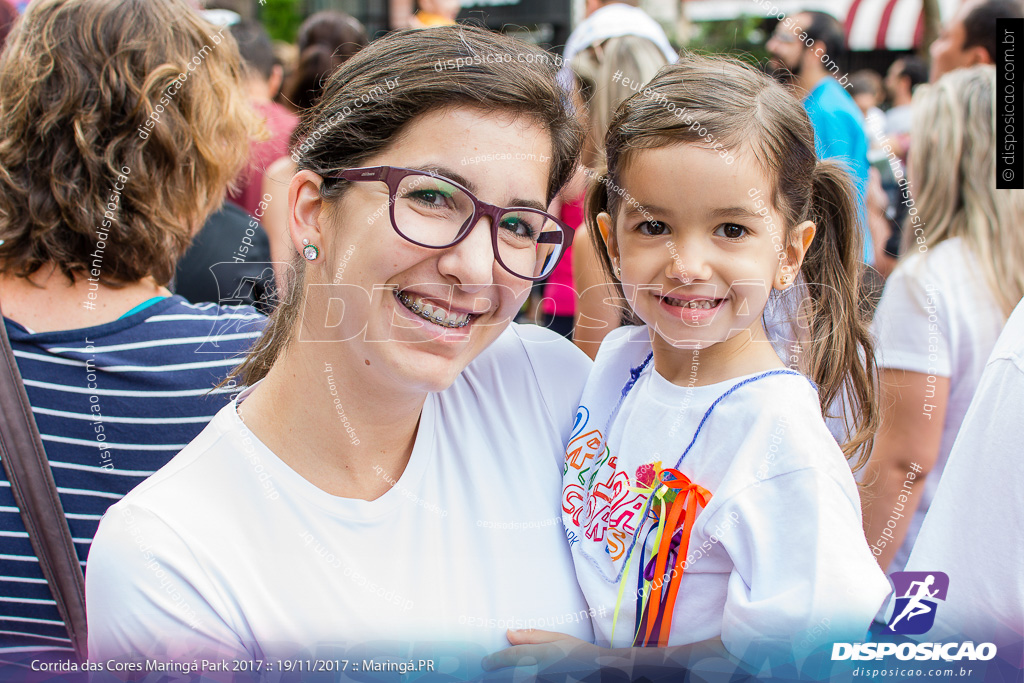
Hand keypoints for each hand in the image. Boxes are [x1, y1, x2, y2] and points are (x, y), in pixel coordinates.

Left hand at [481, 628, 599, 672]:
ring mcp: (546, 680)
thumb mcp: (557, 638)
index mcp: (544, 655)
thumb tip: (509, 633)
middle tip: (486, 673)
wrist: (602, 672)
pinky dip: (525, 680)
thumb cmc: (580, 653)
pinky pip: (533, 682)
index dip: (497, 659)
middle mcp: (542, 670)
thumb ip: (532, 636)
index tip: (485, 663)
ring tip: (501, 676)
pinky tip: (520, 677)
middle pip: (514, 673)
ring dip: (512, 677)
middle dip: (500, 673)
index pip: (514, 656)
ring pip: (522, 679)